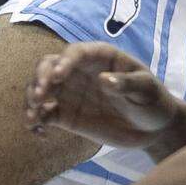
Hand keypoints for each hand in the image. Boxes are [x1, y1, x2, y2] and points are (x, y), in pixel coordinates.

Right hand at [25, 42, 181, 149]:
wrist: (153, 128)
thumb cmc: (153, 100)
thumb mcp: (147, 90)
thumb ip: (127, 84)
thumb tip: (103, 80)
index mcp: (99, 57)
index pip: (75, 52)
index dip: (64, 62)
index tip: (58, 76)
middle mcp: (79, 71)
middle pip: (50, 65)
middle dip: (40, 77)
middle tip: (40, 96)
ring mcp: (71, 93)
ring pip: (42, 88)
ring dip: (32, 99)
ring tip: (33, 117)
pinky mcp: (67, 115)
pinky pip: (45, 114)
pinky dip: (36, 120)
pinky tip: (37, 131)